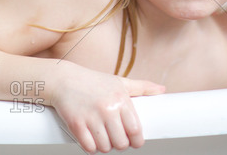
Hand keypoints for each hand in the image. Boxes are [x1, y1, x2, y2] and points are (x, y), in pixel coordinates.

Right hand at [50, 68, 164, 153]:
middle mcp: (107, 108)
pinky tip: (90, 139)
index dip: (135, 141)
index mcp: (121, 99)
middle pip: (121, 143)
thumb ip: (142, 87)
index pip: (136, 131)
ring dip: (104, 146)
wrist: (64, 79)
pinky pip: (89, 147)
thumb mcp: (119, 82)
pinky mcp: (76, 123)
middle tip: (114, 137)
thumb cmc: (93, 81)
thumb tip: (162, 90)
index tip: (132, 141)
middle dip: (119, 144)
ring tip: (102, 137)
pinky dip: (90, 147)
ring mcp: (91, 117)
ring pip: (105, 147)